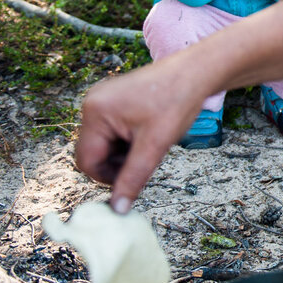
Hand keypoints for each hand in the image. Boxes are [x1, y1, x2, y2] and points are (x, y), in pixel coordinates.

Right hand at [74, 58, 204, 212]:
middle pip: (93, 153)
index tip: (133, 179)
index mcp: (95, 113)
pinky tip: (148, 133)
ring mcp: (102, 101)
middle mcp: (92, 104)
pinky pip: (111, 132)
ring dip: (124, 152)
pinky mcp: (112, 101)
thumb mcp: (155, 146)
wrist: (195, 73)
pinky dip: (127, 140)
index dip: (108, 178)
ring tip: (151, 143)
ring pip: (104, 144)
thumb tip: (118, 209)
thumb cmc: (176, 102)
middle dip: (117, 163)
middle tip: (146, 158)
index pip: (87, 161)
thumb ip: (133, 178)